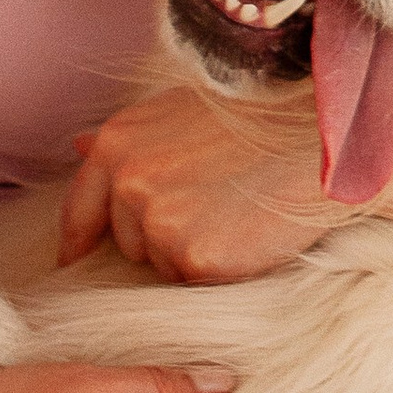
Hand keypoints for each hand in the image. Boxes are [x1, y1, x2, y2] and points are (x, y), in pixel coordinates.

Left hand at [60, 79, 354, 283]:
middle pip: (127, 241)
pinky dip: (219, 268)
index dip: (79, 242)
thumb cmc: (254, 117)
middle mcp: (128, 183)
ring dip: (189, 253)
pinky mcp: (195, 259)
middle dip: (159, 236)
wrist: (318, 136)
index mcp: (117, 143)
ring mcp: (160, 223)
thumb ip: (128, 138)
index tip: (74, 263)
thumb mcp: (179, 111)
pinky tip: (247, 232)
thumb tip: (77, 147)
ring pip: (160, 265)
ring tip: (234, 212)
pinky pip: (194, 281)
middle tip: (213, 205)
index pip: (80, 210)